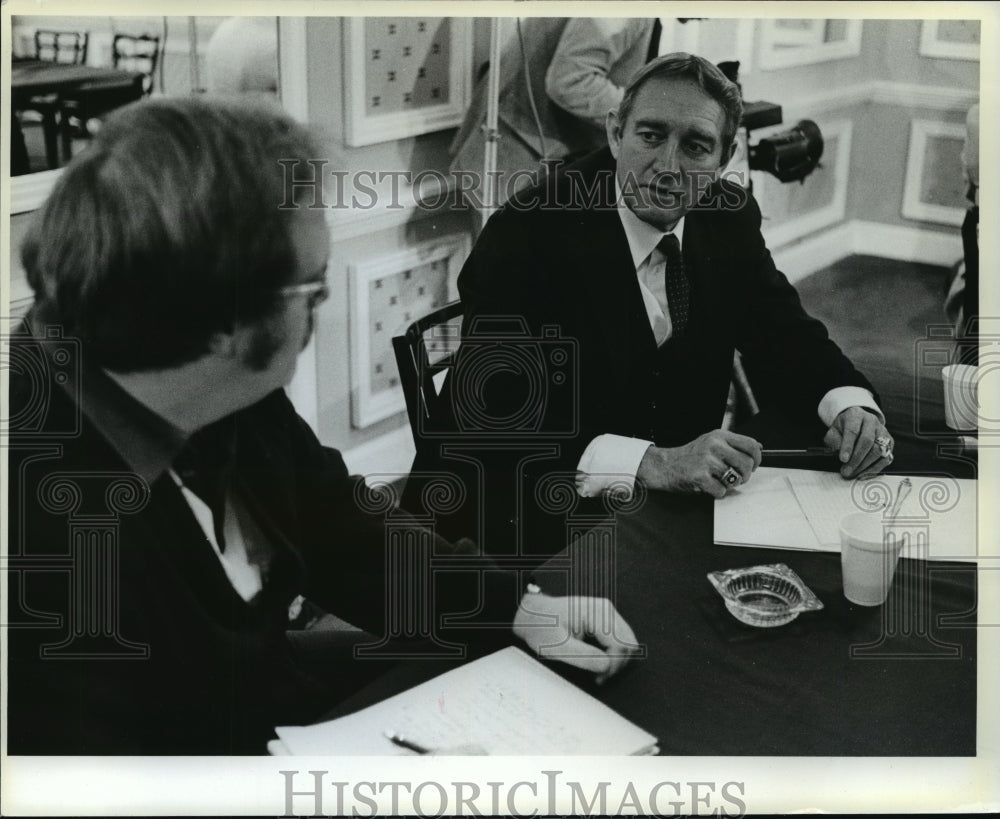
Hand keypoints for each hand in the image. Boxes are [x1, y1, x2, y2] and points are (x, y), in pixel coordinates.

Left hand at [512, 593, 639, 684]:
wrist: (532, 614)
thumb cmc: (542, 627)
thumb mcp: (558, 648)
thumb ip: (584, 658)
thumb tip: (607, 667)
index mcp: (596, 613)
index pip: (621, 645)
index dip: (612, 665)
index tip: (598, 677)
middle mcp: (606, 609)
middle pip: (629, 643)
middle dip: (617, 664)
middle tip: (598, 676)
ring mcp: (607, 612)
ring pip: (627, 642)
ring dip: (616, 659)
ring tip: (598, 670)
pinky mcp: (605, 618)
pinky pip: (620, 639)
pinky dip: (613, 653)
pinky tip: (599, 660)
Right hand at [636, 430, 761, 497]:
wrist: (665, 466)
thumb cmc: (690, 456)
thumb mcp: (711, 442)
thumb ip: (733, 445)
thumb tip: (758, 448)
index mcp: (719, 436)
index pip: (750, 445)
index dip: (757, 458)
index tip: (753, 466)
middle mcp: (714, 446)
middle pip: (746, 463)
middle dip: (745, 475)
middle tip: (736, 478)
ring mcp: (706, 461)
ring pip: (735, 479)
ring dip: (730, 485)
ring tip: (719, 480)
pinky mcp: (700, 477)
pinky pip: (721, 491)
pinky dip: (717, 493)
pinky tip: (709, 486)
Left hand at [824, 406, 892, 477]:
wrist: (856, 423)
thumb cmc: (843, 430)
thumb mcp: (833, 431)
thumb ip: (834, 441)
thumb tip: (841, 455)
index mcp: (855, 415)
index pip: (853, 430)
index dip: (848, 446)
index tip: (842, 459)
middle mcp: (871, 421)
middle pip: (867, 441)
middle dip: (856, 459)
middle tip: (846, 472)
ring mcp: (883, 432)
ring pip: (878, 451)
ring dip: (865, 466)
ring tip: (853, 474)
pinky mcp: (890, 443)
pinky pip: (886, 458)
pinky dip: (875, 469)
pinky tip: (863, 475)